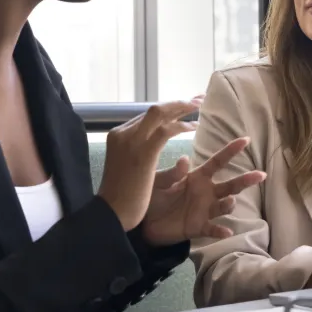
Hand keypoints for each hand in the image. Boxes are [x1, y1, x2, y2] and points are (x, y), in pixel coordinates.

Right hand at [97, 99, 201, 230]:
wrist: (112, 212)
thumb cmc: (121, 195)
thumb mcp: (127, 165)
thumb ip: (138, 150)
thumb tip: (154, 141)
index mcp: (117, 135)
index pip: (146, 116)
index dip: (168, 109)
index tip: (183, 106)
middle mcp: (123, 133)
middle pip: (154, 109)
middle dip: (178, 103)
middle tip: (198, 99)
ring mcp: (131, 141)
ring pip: (160, 114)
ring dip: (182, 109)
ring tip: (199, 107)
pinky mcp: (143, 153)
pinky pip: (165, 131)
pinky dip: (181, 126)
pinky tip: (193, 128)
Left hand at [141, 137, 265, 246]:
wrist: (145, 223)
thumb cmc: (154, 196)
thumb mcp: (159, 182)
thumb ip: (172, 173)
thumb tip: (185, 160)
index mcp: (198, 177)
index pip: (217, 162)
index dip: (231, 151)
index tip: (246, 140)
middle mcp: (206, 193)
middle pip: (230, 185)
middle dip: (245, 180)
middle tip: (261, 175)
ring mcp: (205, 210)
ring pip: (224, 206)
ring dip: (229, 204)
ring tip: (230, 201)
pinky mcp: (199, 227)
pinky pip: (212, 229)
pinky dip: (220, 231)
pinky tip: (226, 231)